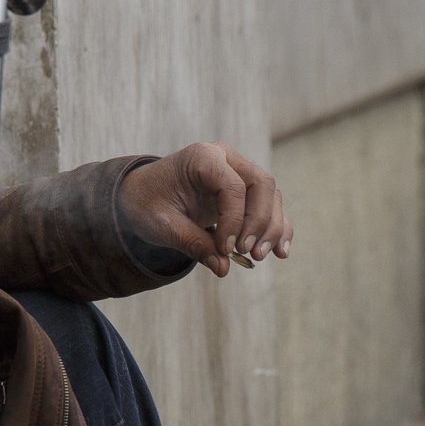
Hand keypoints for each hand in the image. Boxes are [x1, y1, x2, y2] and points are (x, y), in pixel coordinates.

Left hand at [120, 142, 292, 275]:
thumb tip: (223, 267)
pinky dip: (278, 229)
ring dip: (271, 229)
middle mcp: (227, 159)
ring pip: (271, 197)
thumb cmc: (149, 204)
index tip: (226, 249)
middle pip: (261, 185)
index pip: (233, 186)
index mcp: (202, 157)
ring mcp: (240, 173)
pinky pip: (270, 208)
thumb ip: (193, 243)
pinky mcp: (246, 192)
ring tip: (258, 256)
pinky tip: (280, 252)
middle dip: (260, 222)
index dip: (234, 220)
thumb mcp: (163, 225)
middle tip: (248, 252)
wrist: (143, 196)